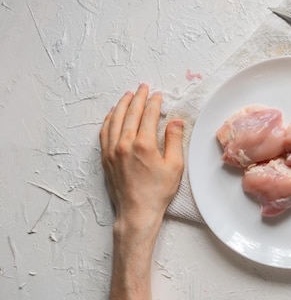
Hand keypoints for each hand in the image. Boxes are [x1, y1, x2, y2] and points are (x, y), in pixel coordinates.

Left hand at [100, 83, 183, 230]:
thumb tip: (175, 121)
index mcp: (144, 145)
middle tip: (143, 88)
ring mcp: (112, 150)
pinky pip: (104, 132)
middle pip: (131, 113)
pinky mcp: (105, 157)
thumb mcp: (175, 166)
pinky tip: (113, 114)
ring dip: (122, 105)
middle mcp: (125, 144)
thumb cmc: (158, 192)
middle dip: (138, 98)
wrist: (137, 212)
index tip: (158, 95)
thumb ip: (174, 140)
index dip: (154, 103)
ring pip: (115, 120)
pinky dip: (109, 119)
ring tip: (128, 95)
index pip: (148, 115)